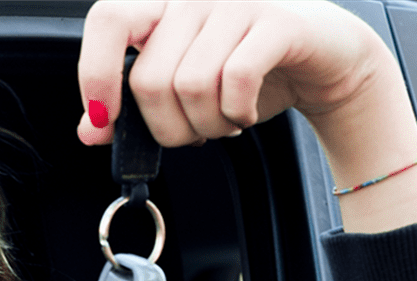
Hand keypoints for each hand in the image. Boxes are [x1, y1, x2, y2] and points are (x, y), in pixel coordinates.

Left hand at [76, 0, 392, 146]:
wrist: (328, 60)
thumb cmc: (252, 68)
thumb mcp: (184, 88)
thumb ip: (134, 106)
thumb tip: (89, 131)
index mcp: (164, 2)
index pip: (108, 20)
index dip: (97, 73)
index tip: (105, 117)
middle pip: (149, 77)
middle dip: (169, 127)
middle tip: (194, 130)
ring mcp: (237, 2)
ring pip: (191, 86)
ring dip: (208, 124)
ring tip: (225, 120)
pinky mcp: (277, 21)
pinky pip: (235, 79)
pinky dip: (238, 112)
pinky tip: (245, 113)